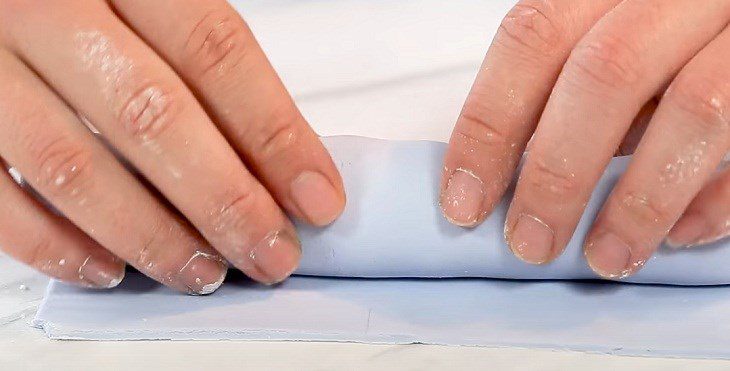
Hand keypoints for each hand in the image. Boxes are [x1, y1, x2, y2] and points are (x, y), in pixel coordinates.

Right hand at [0, 1, 344, 292]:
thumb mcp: (141, 0)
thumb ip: (197, 62)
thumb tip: (273, 158)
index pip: (214, 52)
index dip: (275, 133)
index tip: (316, 196)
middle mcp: (45, 8)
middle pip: (154, 117)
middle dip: (225, 201)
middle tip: (270, 252)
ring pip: (76, 166)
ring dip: (153, 235)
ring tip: (204, 271)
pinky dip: (56, 245)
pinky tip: (111, 268)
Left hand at [440, 0, 728, 277]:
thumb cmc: (669, 34)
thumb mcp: (614, 42)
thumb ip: (573, 90)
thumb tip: (517, 171)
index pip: (533, 39)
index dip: (488, 123)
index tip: (466, 198)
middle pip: (603, 75)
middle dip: (556, 173)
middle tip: (531, 241)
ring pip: (693, 107)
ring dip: (638, 199)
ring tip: (605, 256)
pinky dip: (716, 197)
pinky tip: (680, 233)